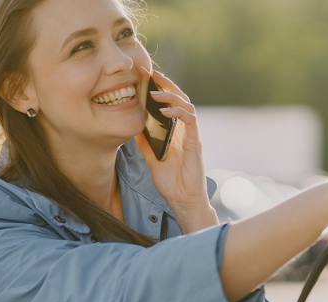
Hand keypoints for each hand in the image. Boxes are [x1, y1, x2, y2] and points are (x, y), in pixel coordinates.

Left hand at [134, 71, 217, 232]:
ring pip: (187, 106)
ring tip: (155, 91)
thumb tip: (131, 127)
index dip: (162, 90)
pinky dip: (179, 112)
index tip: (147, 79)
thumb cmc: (171, 182)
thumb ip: (144, 142)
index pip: (171, 105)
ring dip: (172, 96)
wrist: (184, 200)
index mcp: (176, 132)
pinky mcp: (195, 143)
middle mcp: (185, 131)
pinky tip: (166, 111)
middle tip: (153, 74)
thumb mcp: (151, 158)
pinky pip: (190, 121)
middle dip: (167, 85)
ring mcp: (192, 135)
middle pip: (181, 100)